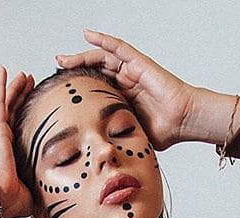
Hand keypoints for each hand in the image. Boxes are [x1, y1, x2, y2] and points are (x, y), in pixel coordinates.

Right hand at [0, 67, 35, 217]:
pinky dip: (0, 85)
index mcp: (16, 153)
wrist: (1, 199)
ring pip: (9, 103)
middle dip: (24, 96)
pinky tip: (3, 70)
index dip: (32, 116)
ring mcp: (1, 133)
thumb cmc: (13, 202)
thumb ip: (48, 210)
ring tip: (23, 74)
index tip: (40, 106)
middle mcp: (8, 141)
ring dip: (15, 88)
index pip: (25, 129)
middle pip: (17, 112)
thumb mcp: (37, 200)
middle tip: (32, 82)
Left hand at [55, 29, 196, 150]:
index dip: (79, 88)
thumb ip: (115, 140)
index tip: (61, 93)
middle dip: (74, 70)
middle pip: (94, 70)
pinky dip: (103, 40)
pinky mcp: (139, 63)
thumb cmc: (164, 131)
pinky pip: (118, 47)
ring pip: (101, 57)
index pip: (95, 89)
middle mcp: (126, 81)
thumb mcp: (131, 136)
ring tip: (63, 58)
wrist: (182, 122)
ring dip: (81, 56)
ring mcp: (131, 70)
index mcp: (122, 98)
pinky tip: (87, 35)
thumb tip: (98, 160)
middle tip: (57, 70)